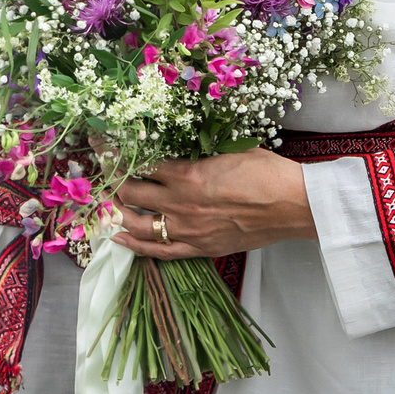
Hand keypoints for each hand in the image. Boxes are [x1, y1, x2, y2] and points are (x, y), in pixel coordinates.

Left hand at [116, 148, 316, 260]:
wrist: (294, 204)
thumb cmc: (267, 172)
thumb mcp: (227, 149)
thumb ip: (196, 150)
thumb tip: (174, 143)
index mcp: (186, 174)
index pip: (138, 162)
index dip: (116, 153)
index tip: (100, 144)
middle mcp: (180, 203)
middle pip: (130, 192)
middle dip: (110, 181)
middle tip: (100, 173)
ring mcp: (188, 229)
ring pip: (138, 223)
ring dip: (116, 212)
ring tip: (104, 202)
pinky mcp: (200, 248)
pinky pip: (160, 250)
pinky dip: (135, 245)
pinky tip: (118, 238)